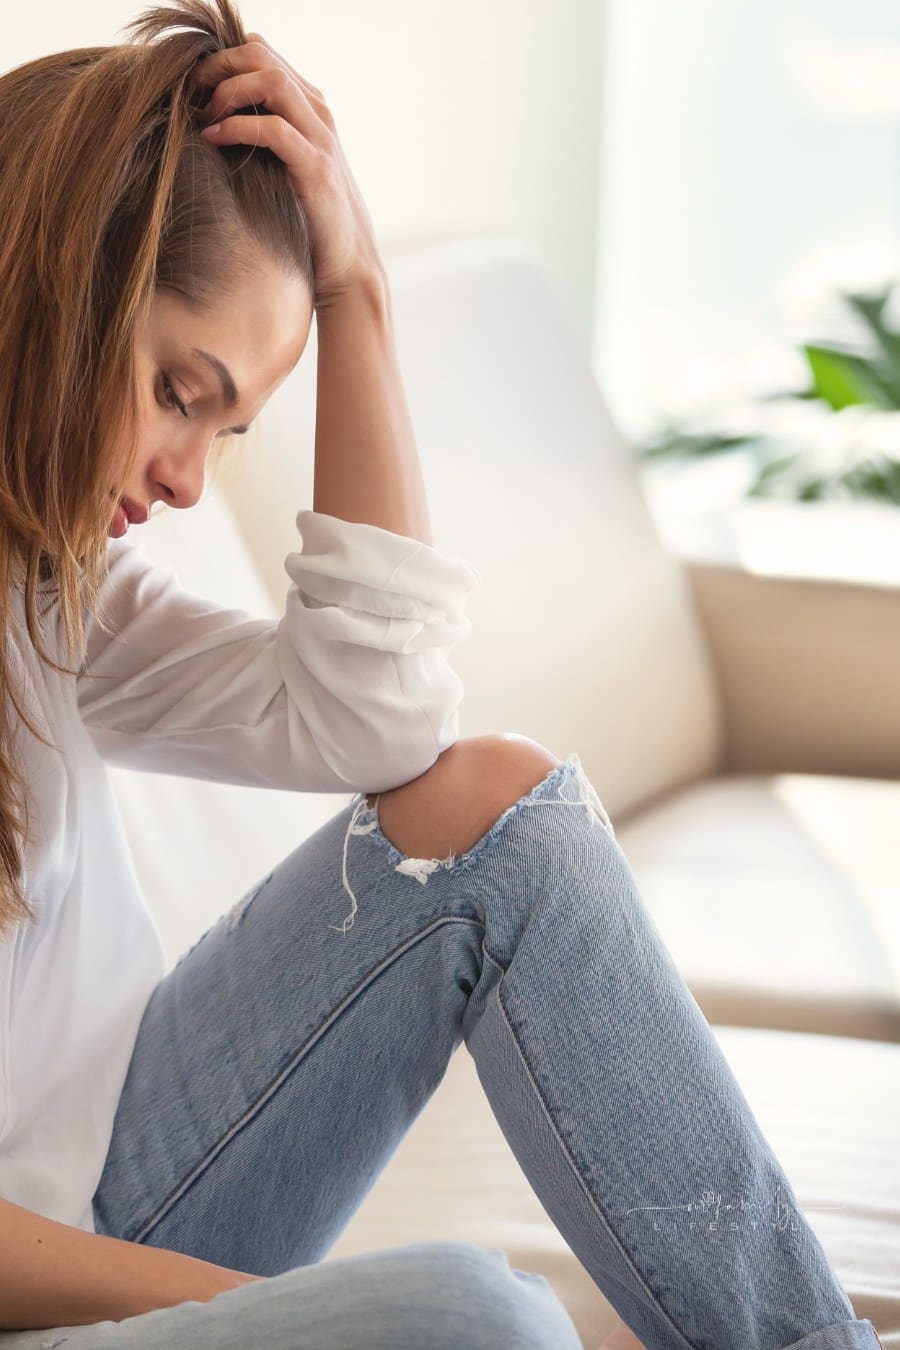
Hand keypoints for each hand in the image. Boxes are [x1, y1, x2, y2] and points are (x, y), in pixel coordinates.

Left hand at [191, 34, 382, 309]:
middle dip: (219, 66)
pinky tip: (214, 138)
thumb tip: (211, 123)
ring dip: (229, 90)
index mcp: (310, 108)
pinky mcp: (315, 168)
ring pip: (271, 81)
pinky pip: (274, 129)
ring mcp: (321, 139)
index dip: (222, 59)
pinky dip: (238, 127)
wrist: (348, 264)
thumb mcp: (283, 168)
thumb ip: (261, 139)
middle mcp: (318, 114)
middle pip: (263, 56)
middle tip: (191, 91)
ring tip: (204, 114)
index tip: (193, 85)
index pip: (263, 54)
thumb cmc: (308, 221)